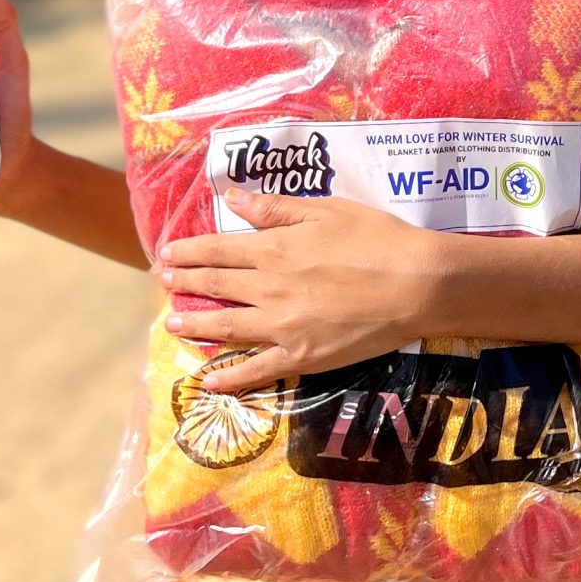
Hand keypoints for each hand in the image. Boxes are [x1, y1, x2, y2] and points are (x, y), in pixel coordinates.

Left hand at [157, 191, 446, 392]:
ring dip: (196, 325)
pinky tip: (210, 382)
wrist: (416, 284)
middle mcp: (269, 288)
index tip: (168, 253)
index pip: (219, 249)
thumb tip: (232, 199)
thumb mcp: (326, 210)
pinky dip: (231, 378)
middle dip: (185, 283)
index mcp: (275, 249)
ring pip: (227, 327)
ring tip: (172, 324)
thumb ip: (276, 209)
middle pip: (217, 285)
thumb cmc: (377, 239)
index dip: (190, 251)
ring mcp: (283, 327)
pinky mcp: (302, 357)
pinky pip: (259, 371)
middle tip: (164, 283)